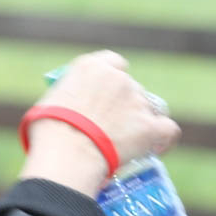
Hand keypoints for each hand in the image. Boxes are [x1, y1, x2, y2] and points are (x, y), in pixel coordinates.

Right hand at [20, 51, 179, 193]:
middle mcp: (118, 79)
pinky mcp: (150, 126)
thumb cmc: (48, 132)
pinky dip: (162, 139)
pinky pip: (167, 129)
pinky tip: (154, 148)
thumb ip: (69, 97)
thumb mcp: (48, 103)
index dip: (112, 77)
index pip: (112, 62)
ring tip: (125, 143)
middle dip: (123, 104)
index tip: (104, 92)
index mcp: (91, 67)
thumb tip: (73, 111)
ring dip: (139, 121)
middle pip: (130, 87)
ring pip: (148, 108)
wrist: (67, 153)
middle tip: (109, 126)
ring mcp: (137, 101)